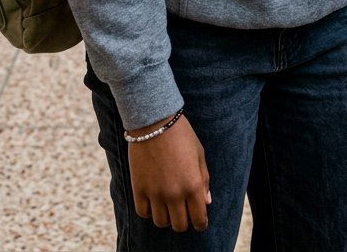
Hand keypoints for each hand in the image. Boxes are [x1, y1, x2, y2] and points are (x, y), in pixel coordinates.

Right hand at [128, 115, 210, 232]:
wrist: (155, 120)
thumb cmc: (181, 135)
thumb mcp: (199, 154)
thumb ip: (204, 180)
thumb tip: (206, 202)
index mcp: (193, 185)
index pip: (199, 220)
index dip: (200, 223)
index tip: (199, 220)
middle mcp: (175, 193)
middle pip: (179, 225)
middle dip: (183, 221)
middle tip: (182, 211)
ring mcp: (155, 192)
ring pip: (161, 222)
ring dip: (166, 217)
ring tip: (167, 205)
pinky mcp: (139, 188)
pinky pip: (143, 213)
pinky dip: (149, 211)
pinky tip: (153, 200)